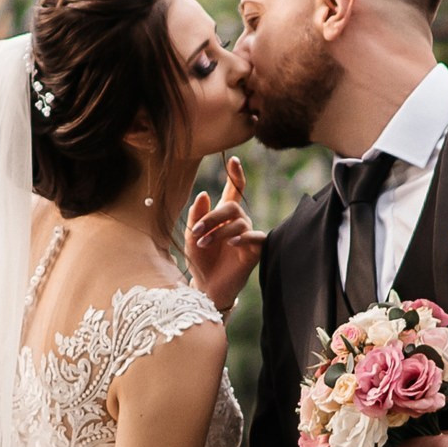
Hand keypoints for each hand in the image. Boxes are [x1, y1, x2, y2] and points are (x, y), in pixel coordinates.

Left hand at [186, 158, 264, 318]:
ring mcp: (248, 236)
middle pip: (232, 207)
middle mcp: (239, 222)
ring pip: (239, 223)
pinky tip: (232, 242)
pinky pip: (255, 237)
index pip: (235, 190)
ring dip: (218, 231)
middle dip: (212, 217)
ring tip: (203, 243)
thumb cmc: (200, 259)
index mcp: (224, 215)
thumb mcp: (192, 236)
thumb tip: (204, 193)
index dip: (236, 175)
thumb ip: (197, 216)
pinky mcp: (255, 251)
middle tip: (196, 231)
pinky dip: (243, 237)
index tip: (234, 160)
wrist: (207, 287)